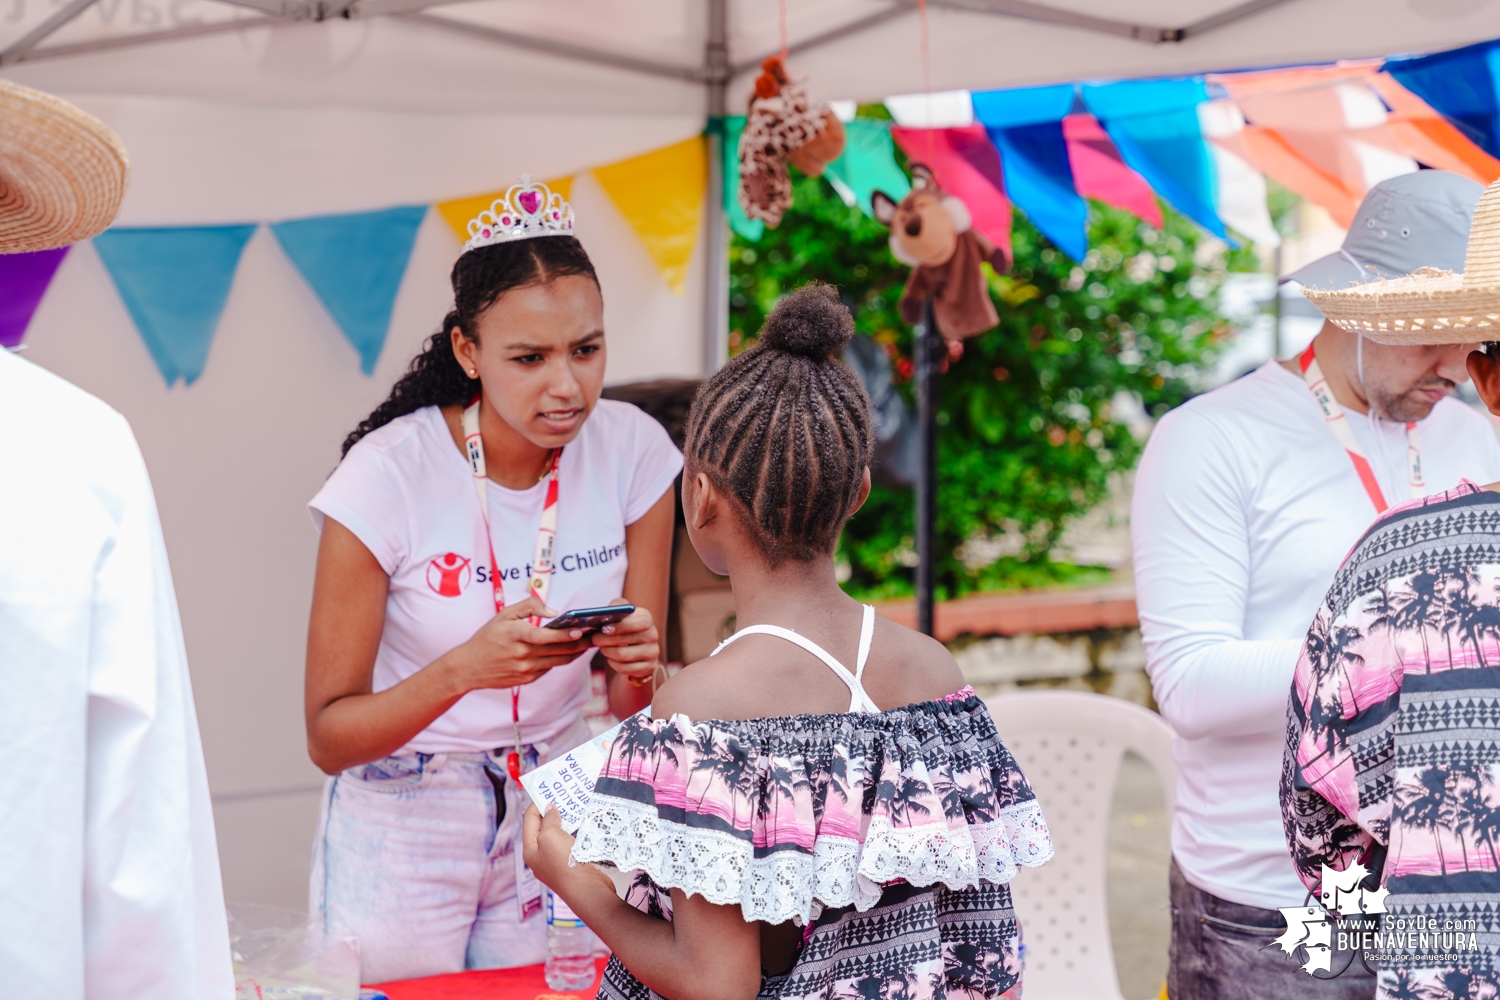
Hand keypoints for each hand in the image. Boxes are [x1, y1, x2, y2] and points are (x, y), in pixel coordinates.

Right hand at [446, 597, 593, 692]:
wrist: (469, 667)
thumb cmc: (487, 637)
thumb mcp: (503, 615)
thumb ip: (529, 606)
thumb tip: (554, 612)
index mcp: (515, 635)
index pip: (545, 637)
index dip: (564, 635)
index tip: (580, 631)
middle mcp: (522, 654)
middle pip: (557, 650)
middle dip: (578, 643)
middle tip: (594, 635)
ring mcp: (525, 669)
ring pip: (558, 661)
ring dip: (574, 653)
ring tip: (587, 643)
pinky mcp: (527, 679)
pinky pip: (549, 668)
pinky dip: (560, 659)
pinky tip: (569, 651)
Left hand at [523, 804, 613, 898]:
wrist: (587, 890)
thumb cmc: (564, 864)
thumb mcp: (550, 836)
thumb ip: (548, 820)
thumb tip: (550, 810)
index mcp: (530, 850)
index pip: (529, 820)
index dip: (537, 804)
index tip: (549, 791)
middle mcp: (540, 857)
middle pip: (543, 828)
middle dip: (552, 812)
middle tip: (563, 797)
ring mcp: (556, 862)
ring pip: (558, 835)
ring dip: (565, 822)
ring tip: (574, 808)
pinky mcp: (571, 864)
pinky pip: (570, 843)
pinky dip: (574, 832)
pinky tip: (582, 825)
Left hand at [590, 599, 659, 682]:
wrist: (636, 646)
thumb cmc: (624, 625)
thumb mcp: (621, 613)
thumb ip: (615, 608)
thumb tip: (604, 614)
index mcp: (646, 619)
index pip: (639, 623)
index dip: (621, 626)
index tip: (604, 629)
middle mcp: (653, 635)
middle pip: (626, 641)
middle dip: (605, 640)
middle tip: (594, 639)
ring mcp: (653, 653)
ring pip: (623, 656)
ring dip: (607, 652)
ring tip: (602, 648)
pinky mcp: (649, 667)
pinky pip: (625, 668)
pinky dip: (613, 664)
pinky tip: (610, 658)